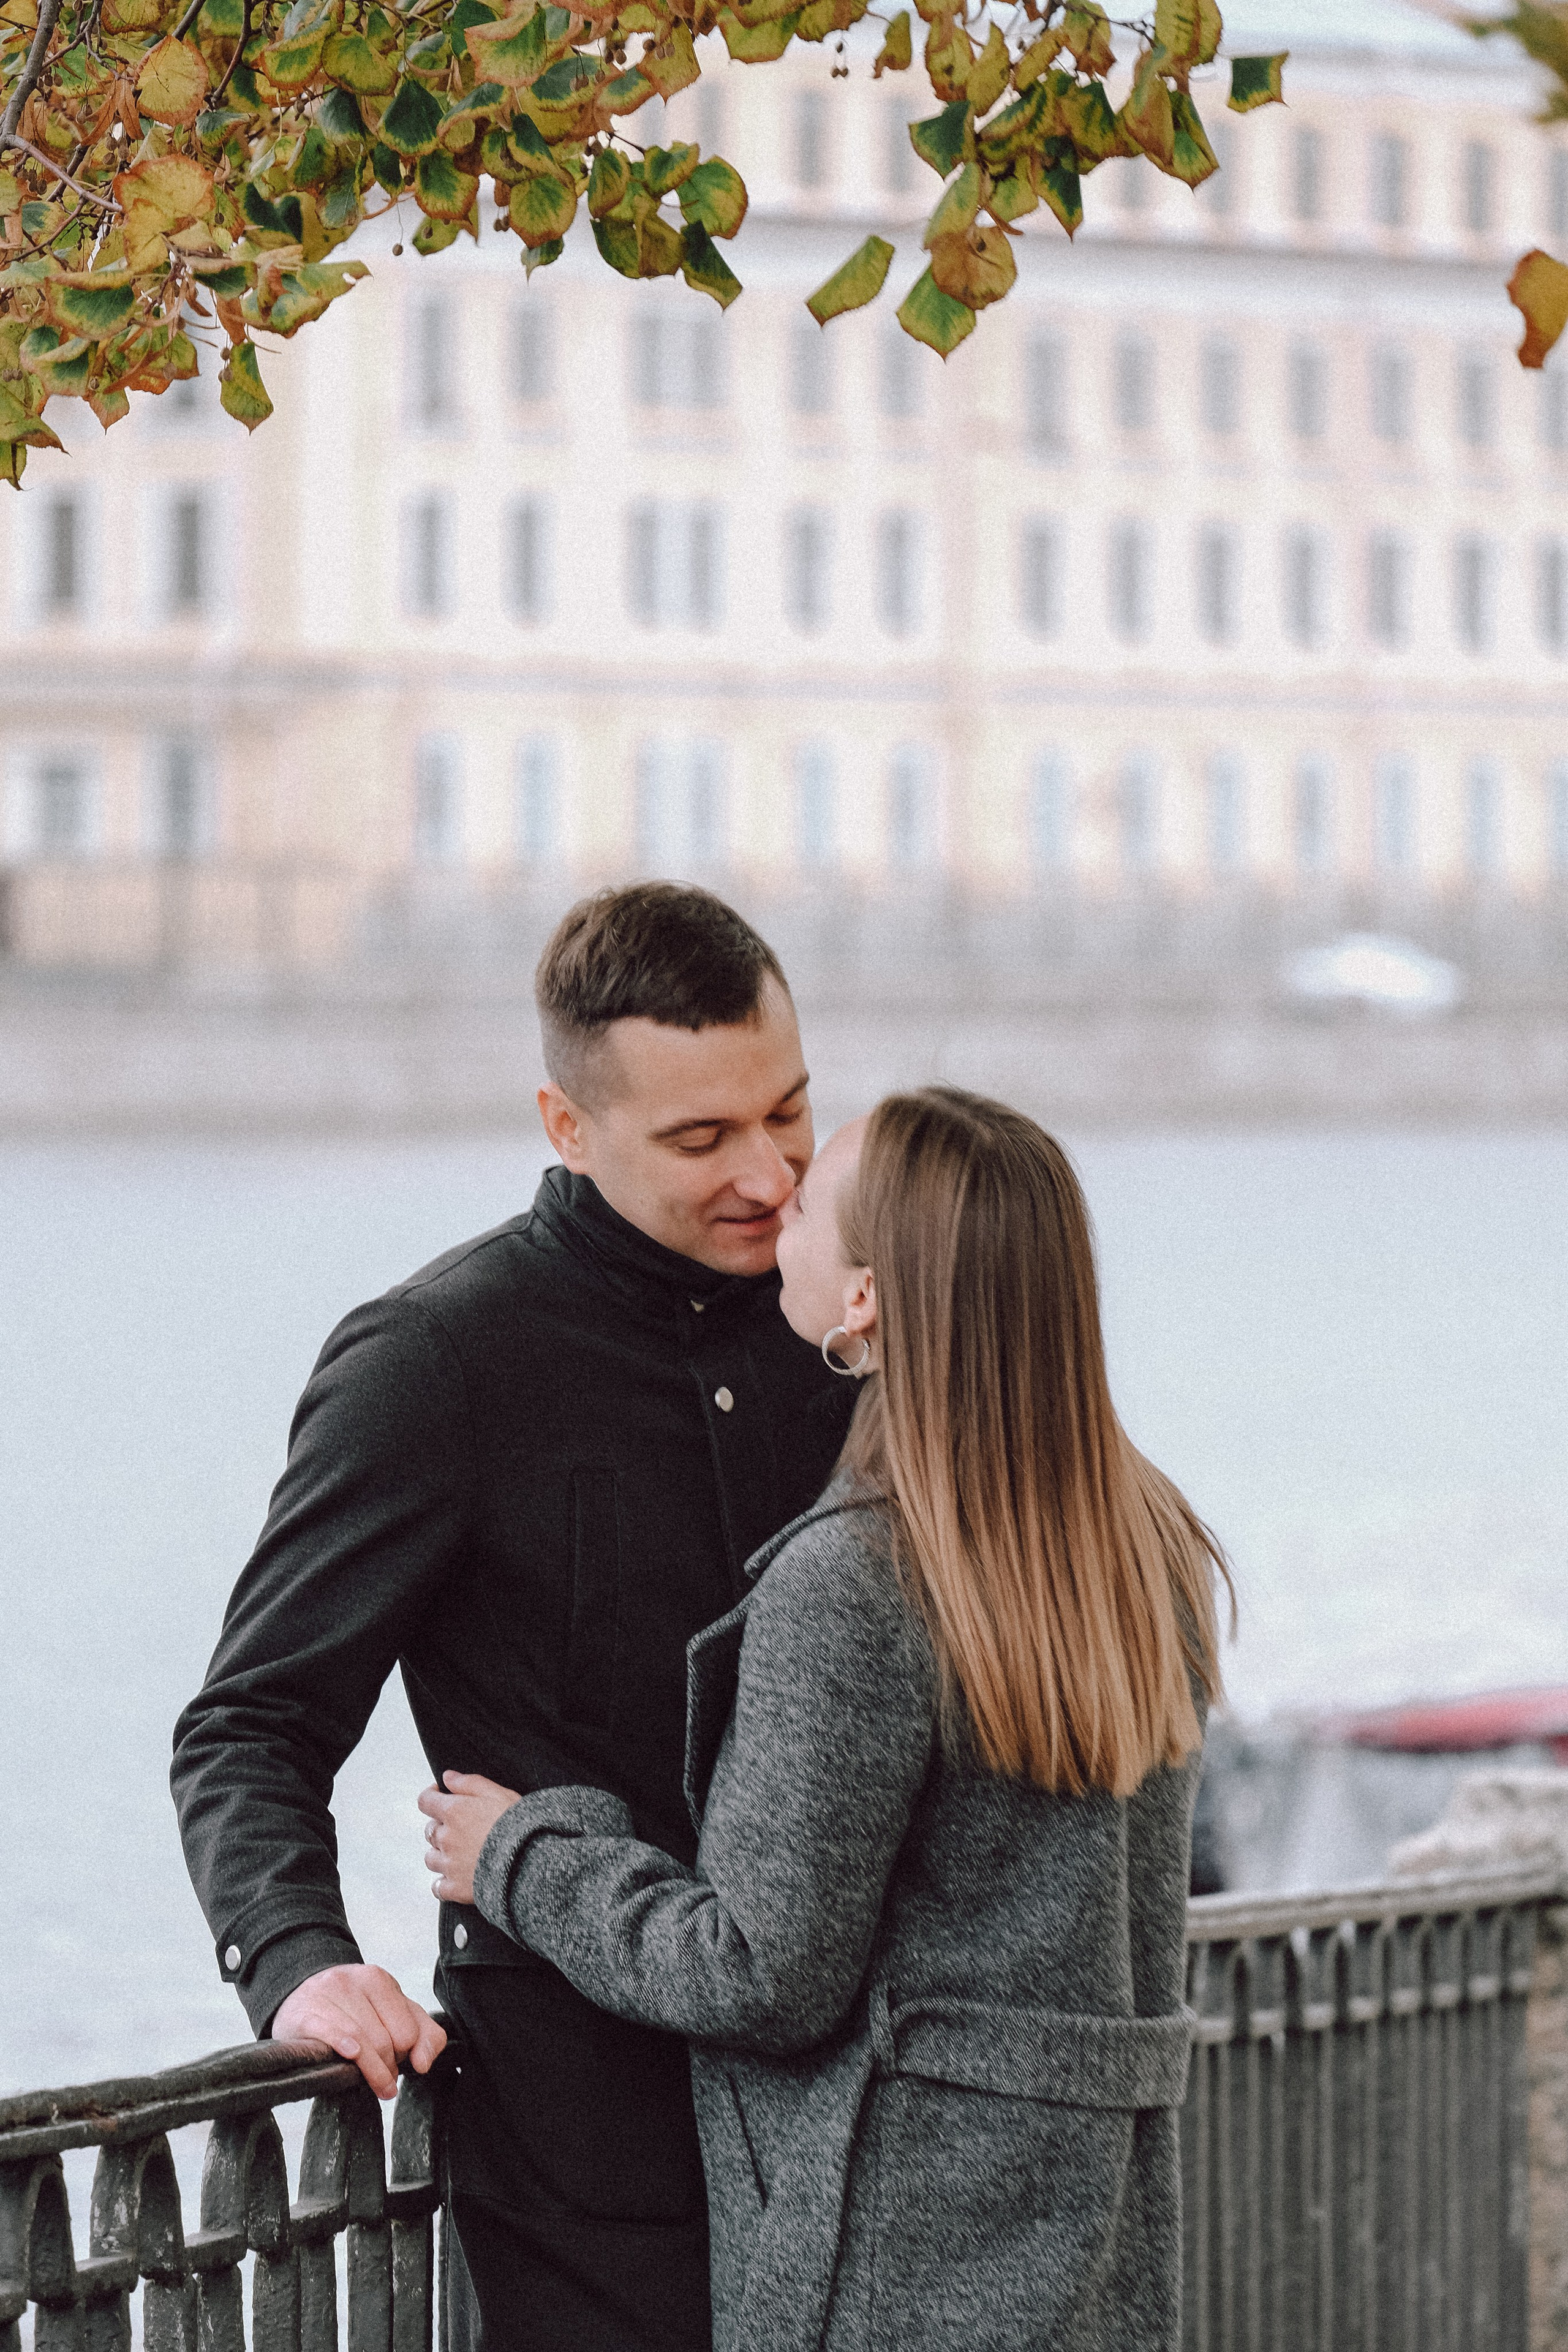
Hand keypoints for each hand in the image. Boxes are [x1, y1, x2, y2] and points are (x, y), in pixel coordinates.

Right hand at [271, 1962, 446, 2100]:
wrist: (301, 1997)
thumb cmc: (354, 2010)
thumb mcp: (393, 2013)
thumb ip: (423, 2034)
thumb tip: (424, 2064)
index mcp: (379, 1980)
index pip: (408, 2031)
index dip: (406, 2054)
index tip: (397, 2063)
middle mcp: (353, 1981)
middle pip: (384, 2040)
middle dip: (389, 2068)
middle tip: (385, 2080)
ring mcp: (327, 1995)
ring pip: (360, 2042)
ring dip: (372, 2072)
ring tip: (377, 2085)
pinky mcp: (304, 2013)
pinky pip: (330, 2033)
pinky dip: (344, 2047)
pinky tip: (351, 2057)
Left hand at [419, 1771, 521, 1905]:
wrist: (530, 1861)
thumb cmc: (518, 1825)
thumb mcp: (497, 1793)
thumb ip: (469, 1783)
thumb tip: (448, 1777)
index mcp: (454, 1812)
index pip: (426, 1801)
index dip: (430, 1796)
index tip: (438, 1795)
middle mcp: (447, 1838)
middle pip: (430, 1830)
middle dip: (441, 1826)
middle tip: (461, 1827)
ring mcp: (449, 1865)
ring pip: (431, 1858)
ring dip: (440, 1854)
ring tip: (459, 1853)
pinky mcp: (456, 1888)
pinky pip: (438, 1887)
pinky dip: (443, 1883)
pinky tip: (455, 1878)